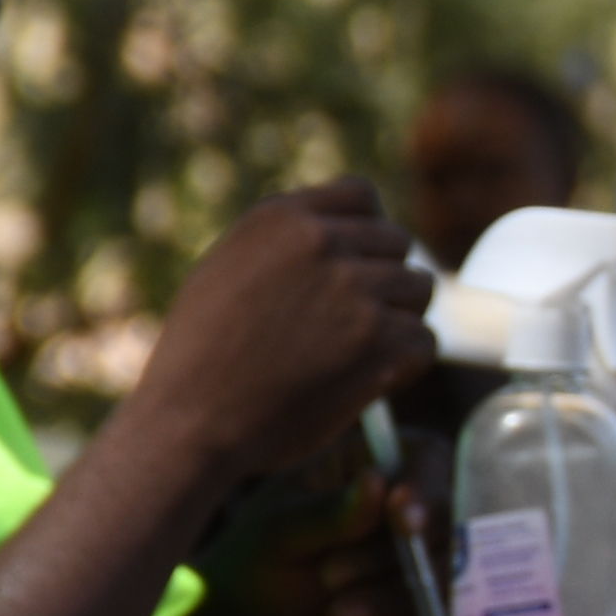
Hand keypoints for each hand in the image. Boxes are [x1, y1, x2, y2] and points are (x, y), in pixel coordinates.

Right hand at [136, 181, 436, 501]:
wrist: (191, 420)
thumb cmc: (201, 355)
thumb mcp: (227, 268)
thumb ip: (283, 243)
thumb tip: (342, 234)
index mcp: (282, 217)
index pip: (361, 195)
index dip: (367, 231)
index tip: (359, 264)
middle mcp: (323, 242)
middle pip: (397, 244)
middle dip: (384, 280)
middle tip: (354, 324)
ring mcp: (355, 290)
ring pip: (420, 290)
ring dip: (399, 321)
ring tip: (360, 352)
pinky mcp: (379, 341)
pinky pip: (424, 342)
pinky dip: (406, 366)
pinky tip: (372, 379)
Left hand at [232, 476, 427, 615]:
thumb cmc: (258, 558)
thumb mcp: (282, 531)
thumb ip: (330, 512)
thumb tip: (376, 480)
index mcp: (373, 466)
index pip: (427, 458)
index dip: (426, 484)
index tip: (401, 513)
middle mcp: (405, 508)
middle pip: (443, 518)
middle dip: (391, 552)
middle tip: (331, 574)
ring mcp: (415, 558)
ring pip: (439, 569)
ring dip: (388, 592)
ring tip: (334, 609)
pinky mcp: (417, 603)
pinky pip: (431, 611)